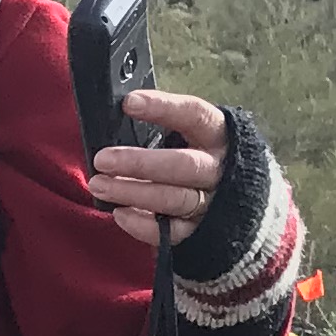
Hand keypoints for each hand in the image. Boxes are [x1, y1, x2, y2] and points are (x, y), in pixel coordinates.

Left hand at [89, 86, 231, 250]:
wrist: (236, 200)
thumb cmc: (198, 156)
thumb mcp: (190, 135)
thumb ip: (163, 127)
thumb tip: (121, 113)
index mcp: (217, 135)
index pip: (194, 115)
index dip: (164, 108)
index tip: (129, 103)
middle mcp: (219, 169)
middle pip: (183, 165)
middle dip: (139, 162)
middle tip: (101, 159)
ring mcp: (212, 202)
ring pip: (174, 198)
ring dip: (133, 192)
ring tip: (99, 185)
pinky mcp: (201, 231)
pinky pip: (172, 232)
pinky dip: (144, 225)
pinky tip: (120, 214)